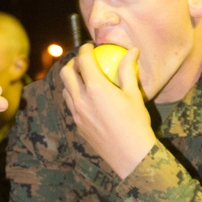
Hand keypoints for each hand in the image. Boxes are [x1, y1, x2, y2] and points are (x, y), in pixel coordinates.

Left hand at [60, 44, 156, 179]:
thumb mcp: (134, 95)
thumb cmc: (136, 123)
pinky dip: (74, 95)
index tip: (90, 47)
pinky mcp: (77, 125)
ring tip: (83, 79)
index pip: (83, 61)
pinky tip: (87, 98)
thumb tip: (132, 51)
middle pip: (66, 73)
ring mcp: (77, 113)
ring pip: (65, 89)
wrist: (129, 155)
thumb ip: (128, 71)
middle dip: (72, 63)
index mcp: (96, 88)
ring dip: (71, 80)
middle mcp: (81, 99)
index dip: (85, 50)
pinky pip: (70, 105)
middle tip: (83, 61)